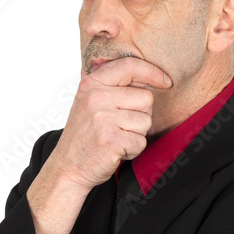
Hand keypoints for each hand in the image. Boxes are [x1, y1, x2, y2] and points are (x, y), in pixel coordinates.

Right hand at [50, 56, 172, 189]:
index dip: (153, 72)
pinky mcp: (111, 141)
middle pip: (146, 98)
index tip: (165, 81)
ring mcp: (102, 119)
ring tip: (116, 139)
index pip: (129, 66)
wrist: (67, 167)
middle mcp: (96, 98)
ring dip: (136, 134)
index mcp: (92, 84)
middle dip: (141, 115)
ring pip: (146, 121)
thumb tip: (149, 76)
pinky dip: (133, 151)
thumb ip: (113, 87)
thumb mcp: (90, 102)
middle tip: (120, 127)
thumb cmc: (85, 136)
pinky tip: (116, 151)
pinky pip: (141, 142)